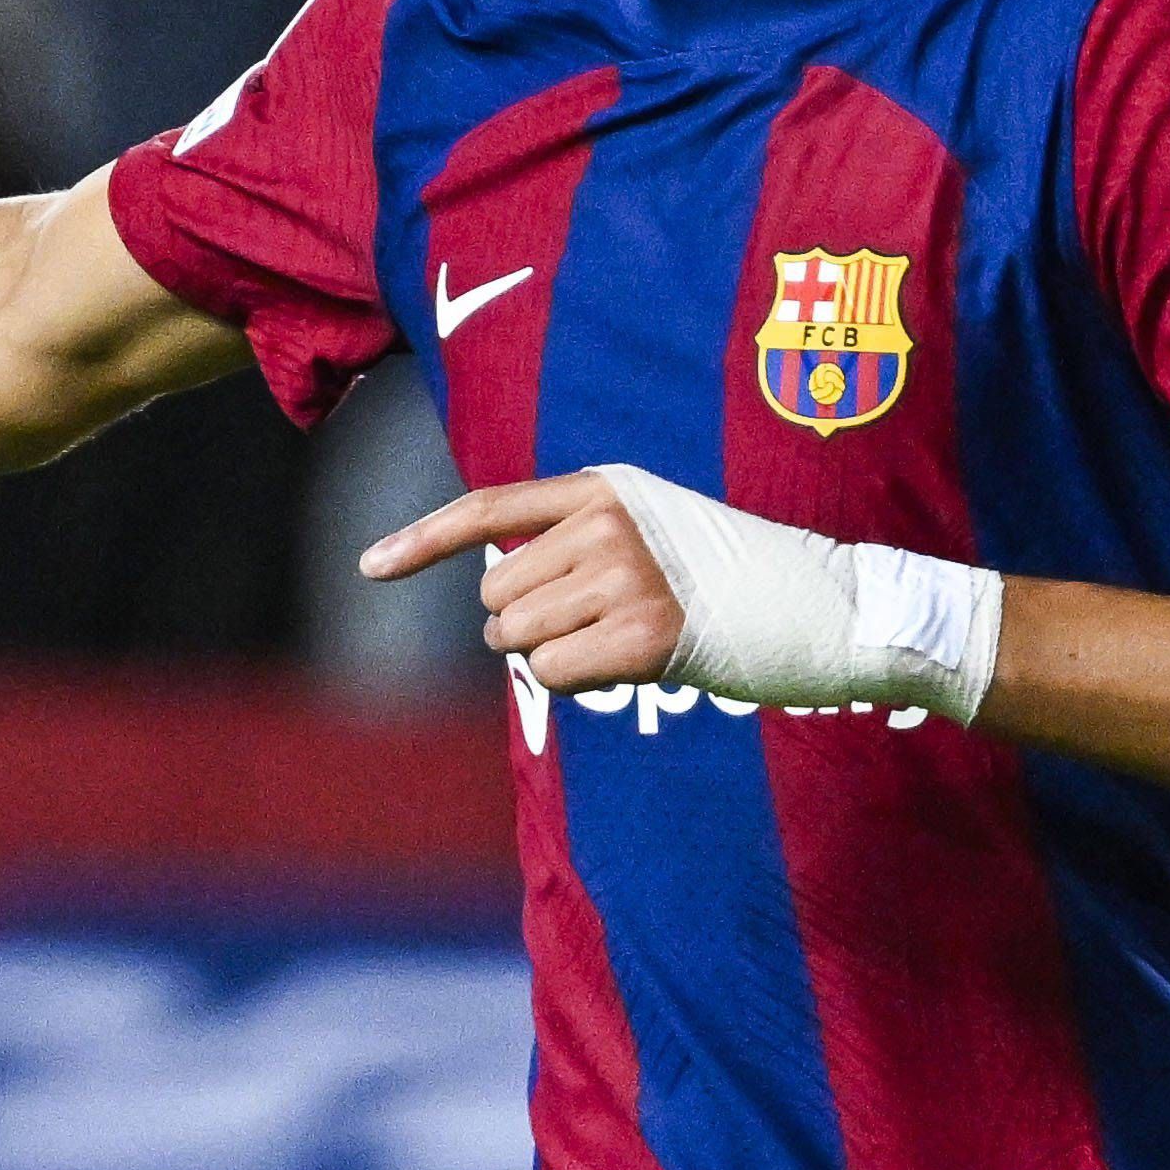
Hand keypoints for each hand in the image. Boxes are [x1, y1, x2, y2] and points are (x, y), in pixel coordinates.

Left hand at [359, 471, 686, 692]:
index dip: (422, 540)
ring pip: (516, 638)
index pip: (489, 510)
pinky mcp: (640, 639)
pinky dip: (570, 680)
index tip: (369, 567)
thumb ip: (566, 538)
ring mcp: (624, 581)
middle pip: (496, 594)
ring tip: (609, 637)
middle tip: (588, 619)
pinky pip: (550, 672)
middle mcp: (606, 527)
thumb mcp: (639, 522)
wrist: (799, 604)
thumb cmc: (706, 572)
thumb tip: (492, 595)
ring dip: (546, 652)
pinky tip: (620, 664)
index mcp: (600, 489)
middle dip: (522, 620)